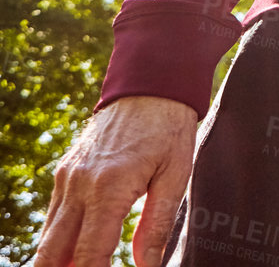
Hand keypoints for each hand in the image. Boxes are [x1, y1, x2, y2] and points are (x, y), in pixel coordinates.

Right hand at [35, 96, 197, 266]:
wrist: (149, 85)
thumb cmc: (169, 128)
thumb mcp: (177, 174)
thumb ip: (157, 223)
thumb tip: (146, 265)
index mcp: (109, 188)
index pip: (89, 253)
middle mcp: (79, 186)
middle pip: (53, 252)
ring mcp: (67, 179)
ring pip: (48, 237)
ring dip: (54, 261)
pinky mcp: (64, 173)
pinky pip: (54, 217)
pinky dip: (57, 240)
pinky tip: (70, 254)